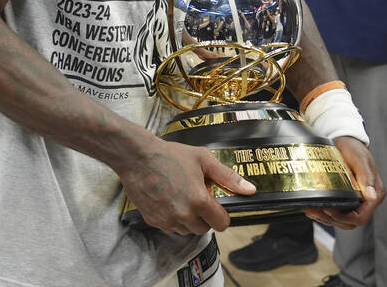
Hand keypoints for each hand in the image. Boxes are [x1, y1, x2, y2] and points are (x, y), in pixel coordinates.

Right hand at [115, 136, 254, 234]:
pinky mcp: (153, 221)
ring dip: (189, 219)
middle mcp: (183, 215)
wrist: (137, 157)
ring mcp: (167, 220)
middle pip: (204, 229)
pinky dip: (173, 218)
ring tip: (182, 197)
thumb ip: (228, 177)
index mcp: (199, 201)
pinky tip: (169, 200)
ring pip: (187, 230)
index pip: (221, 224)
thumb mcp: (203, 159)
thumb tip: (249, 189)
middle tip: (197, 197)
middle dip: (205, 216)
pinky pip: (170, 227)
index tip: (216, 206)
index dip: (221, 215)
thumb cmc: (169, 155)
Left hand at [305, 137, 384, 228]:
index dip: (345, 218)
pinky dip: (325, 214)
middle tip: (316, 211)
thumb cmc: (354, 148)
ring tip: (312, 211)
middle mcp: (368, 200)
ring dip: (326, 219)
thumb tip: (372, 196)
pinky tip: (314, 209)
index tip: (329, 210)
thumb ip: (366, 177)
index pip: (361, 217)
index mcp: (375, 193)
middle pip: (351, 222)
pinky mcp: (347, 198)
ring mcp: (357, 200)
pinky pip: (338, 212)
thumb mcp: (359, 160)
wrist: (345, 140)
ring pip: (343, 220)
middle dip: (332, 220)